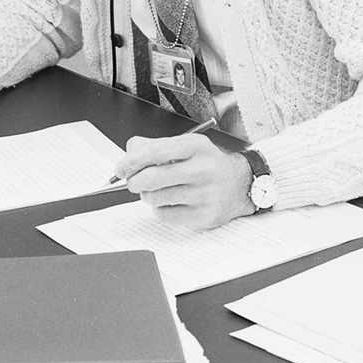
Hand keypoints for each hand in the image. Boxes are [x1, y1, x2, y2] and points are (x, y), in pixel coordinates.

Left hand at [117, 134, 254, 229]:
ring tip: (156, 190)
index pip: (155, 152)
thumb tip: (129, 153)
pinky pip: (164, 215)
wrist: (241, 185)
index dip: (131, 161)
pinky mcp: (203, 216)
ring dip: (147, 195)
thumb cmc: (208, 164)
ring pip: (154, 198)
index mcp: (195, 147)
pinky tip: (169, 202)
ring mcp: (204, 195)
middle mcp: (202, 169)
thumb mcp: (187, 146)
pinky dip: (159, 209)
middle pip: (151, 178)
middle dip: (134, 181)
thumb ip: (156, 145)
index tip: (121, 168)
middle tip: (133, 182)